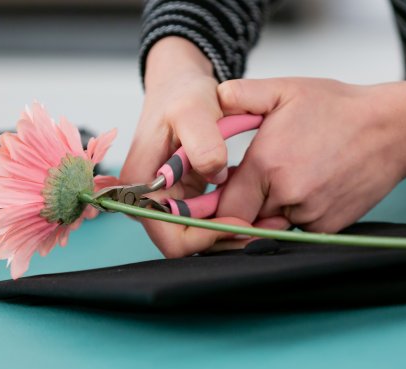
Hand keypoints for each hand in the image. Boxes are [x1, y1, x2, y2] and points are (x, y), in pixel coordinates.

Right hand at [121, 37, 256, 256]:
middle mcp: (148, 200)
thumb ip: (202, 141)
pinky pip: (206, 221)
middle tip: (262, 226)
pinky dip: (230, 219)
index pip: (171, 235)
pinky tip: (254, 209)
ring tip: (265, 219)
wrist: (181, 88)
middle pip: (185, 242)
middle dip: (223, 238)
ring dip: (230, 231)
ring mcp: (165, 201)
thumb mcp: (192, 109)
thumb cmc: (180, 96)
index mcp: (140, 186)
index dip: (206, 236)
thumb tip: (215, 172)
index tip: (240, 221)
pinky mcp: (183, 199)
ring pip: (198, 236)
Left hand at [216, 77, 405, 232]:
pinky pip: (298, 229)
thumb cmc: (338, 109)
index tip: (226, 190)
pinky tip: (310, 188)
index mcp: (267, 164)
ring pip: (272, 225)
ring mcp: (311, 215)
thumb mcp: (284, 90)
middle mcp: (288, 195)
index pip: (225, 207)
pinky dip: (297, 215)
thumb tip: (213, 101)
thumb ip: (240, 95)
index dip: (221, 202)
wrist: (391, 129)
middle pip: (247, 219)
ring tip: (290, 178)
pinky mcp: (329, 227)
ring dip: (271, 211)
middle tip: (260, 180)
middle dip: (246, 205)